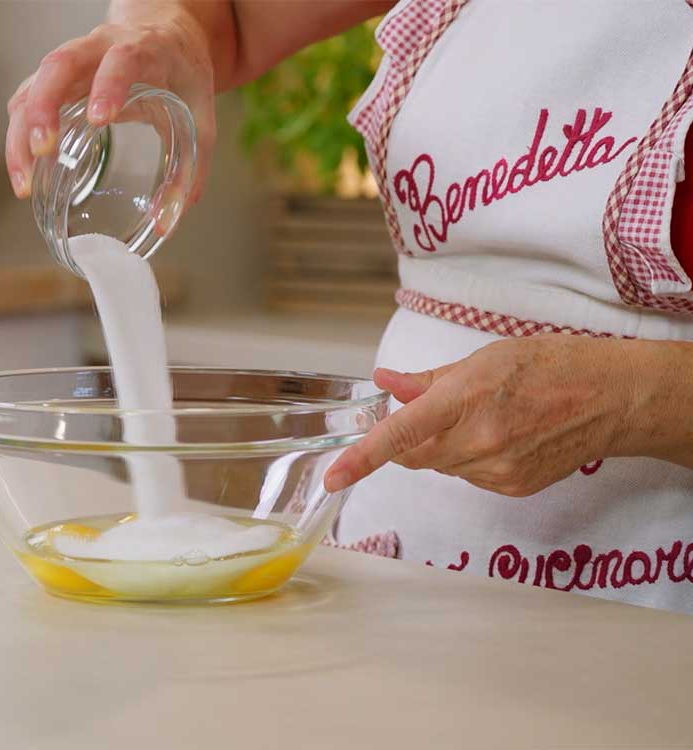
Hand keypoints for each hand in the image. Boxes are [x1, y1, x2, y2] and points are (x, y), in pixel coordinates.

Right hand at [5, 9, 216, 200]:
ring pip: (33, 85)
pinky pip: (26, 99)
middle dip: (44, 107)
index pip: (121, 60)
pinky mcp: (55, 81)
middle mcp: (99, 50)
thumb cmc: (182, 76)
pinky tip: (25, 170)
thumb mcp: (200, 118)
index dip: (107, 85)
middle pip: (59, 65)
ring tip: (26, 179)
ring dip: (22, 130)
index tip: (98, 118)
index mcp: (142, 51)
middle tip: (42, 149)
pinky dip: (19, 134)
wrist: (165, 36)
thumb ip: (190, 169)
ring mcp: (72, 64)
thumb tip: (167, 219)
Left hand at [324, 335, 641, 496]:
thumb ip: (428, 379)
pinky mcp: (512, 487)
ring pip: (441, 467)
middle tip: (432, 413)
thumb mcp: (483, 358)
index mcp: (465, 400)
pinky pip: (469, 477)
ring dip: (444, 447)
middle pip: (413, 456)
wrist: (612, 398)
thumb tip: (386, 383)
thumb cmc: (550, 365)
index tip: (334, 475)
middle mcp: (478, 440)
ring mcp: (497, 469)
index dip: (362, 458)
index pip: (401, 435)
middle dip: (408, 439)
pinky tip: (502, 437)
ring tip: (484, 418)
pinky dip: (470, 459)